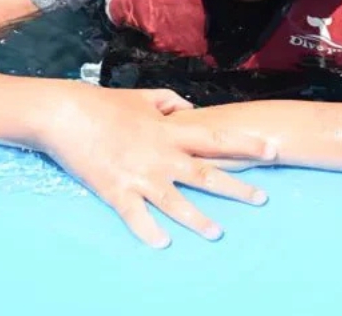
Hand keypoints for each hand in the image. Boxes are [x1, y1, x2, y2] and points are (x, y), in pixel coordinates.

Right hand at [37, 83, 274, 247]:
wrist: (68, 113)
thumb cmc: (106, 104)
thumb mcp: (143, 96)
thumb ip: (170, 101)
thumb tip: (190, 107)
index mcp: (169, 131)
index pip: (217, 138)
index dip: (247, 145)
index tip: (273, 150)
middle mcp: (161, 155)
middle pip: (205, 173)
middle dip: (236, 187)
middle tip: (263, 198)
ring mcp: (139, 174)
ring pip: (175, 200)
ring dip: (197, 218)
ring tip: (218, 234)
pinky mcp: (115, 190)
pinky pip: (135, 215)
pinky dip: (148, 230)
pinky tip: (162, 244)